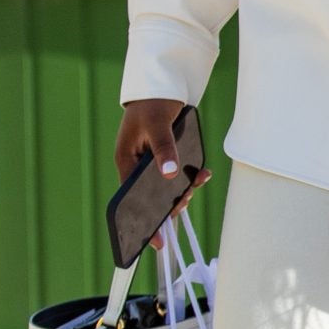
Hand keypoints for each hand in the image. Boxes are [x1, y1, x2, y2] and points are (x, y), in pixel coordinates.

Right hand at [113, 98, 197, 244]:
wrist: (162, 85)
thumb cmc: (152, 103)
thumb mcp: (158, 124)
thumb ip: (164, 149)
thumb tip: (168, 174)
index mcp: (126, 160)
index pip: (131, 199)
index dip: (143, 221)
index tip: (155, 242)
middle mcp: (136, 165)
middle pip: (152, 196)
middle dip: (170, 203)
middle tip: (187, 201)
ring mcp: (151, 162)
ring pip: (167, 187)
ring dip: (183, 190)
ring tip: (196, 184)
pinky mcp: (165, 157)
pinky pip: (177, 173)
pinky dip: (190, 176)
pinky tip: (203, 174)